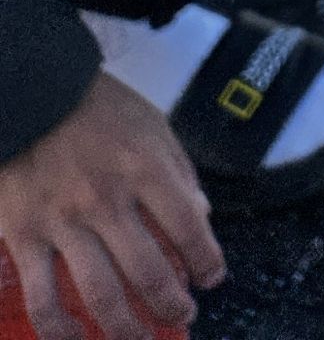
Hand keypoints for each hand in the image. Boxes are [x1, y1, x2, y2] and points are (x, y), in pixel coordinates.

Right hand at [0, 71, 223, 339]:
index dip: (207, 260)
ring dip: (127, 329)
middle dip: (172, 304)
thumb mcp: (152, 124)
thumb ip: (178, 170)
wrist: (33, 93)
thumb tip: (201, 214)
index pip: (188, 227)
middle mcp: (106, 199)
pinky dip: (60, 331)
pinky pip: (42, 299)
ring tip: (142, 339)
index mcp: (144, 166)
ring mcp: (63, 222)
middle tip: (183, 316)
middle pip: (149, 271)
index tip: (212, 277)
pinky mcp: (25, 237)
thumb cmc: (98, 109)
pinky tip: (76, 339)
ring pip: (101, 295)